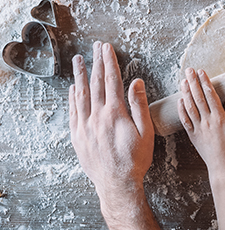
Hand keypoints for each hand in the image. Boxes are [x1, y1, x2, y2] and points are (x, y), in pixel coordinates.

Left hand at [69, 42, 153, 204]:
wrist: (117, 183)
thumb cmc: (135, 160)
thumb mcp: (146, 132)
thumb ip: (139, 105)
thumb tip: (136, 83)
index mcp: (115, 114)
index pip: (112, 81)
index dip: (110, 62)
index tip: (108, 48)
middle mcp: (97, 117)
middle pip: (97, 83)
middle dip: (97, 63)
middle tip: (96, 47)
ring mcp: (85, 126)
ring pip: (81, 95)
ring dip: (81, 75)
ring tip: (79, 60)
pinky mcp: (78, 137)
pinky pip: (73, 112)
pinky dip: (73, 97)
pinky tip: (73, 88)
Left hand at [177, 67, 224, 173]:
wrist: (223, 165)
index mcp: (220, 117)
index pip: (210, 95)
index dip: (205, 82)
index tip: (201, 72)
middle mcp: (207, 121)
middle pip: (198, 98)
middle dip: (193, 82)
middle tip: (189, 70)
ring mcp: (198, 128)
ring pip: (190, 107)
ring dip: (186, 92)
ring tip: (183, 81)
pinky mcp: (192, 135)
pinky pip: (185, 120)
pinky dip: (182, 109)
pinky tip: (180, 100)